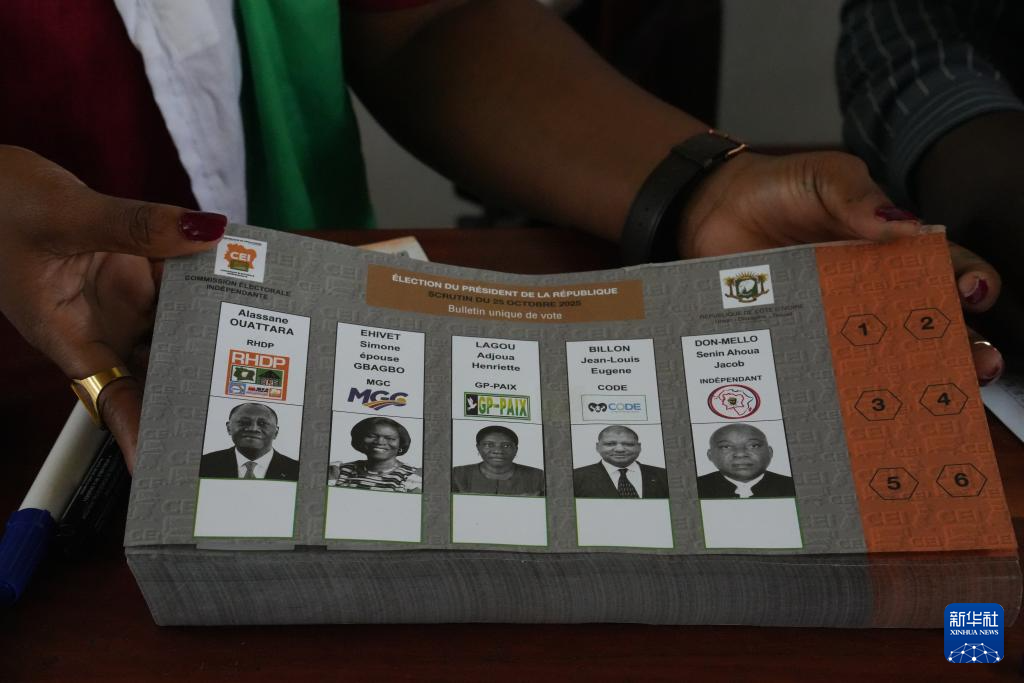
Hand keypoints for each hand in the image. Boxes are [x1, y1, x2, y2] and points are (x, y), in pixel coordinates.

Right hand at [0, 146, 225, 468]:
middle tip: (251, 406)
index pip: (112, 397)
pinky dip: (209, 285)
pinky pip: (181, 284)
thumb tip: (205, 231)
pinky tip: (248, 287)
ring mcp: (120, 300)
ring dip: (213, 335)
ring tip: (267, 354)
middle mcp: (99, 325)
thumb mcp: (65, 214)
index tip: (172, 466)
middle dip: (198, 387)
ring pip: (176, 329)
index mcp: (67, 333)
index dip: (142, 433)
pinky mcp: (136, 271)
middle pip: (157, 370)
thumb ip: (135, 224)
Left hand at [679, 149, 1002, 384]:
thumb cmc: (777, 189)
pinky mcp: (797, 336)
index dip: (965, 280)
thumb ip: (858, 198)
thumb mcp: (823, 178)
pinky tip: (855, 400)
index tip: (971, 292)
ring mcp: (832, 317)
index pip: (941, 266)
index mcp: (887, 246)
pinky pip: (824, 364)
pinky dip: (842, 385)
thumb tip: (907, 224)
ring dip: (909, 375)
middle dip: (959, 345)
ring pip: (881, 354)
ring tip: (928, 394)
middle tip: (977, 363)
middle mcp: (867, 287)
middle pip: (925, 323)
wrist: (710, 210)